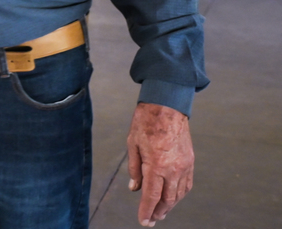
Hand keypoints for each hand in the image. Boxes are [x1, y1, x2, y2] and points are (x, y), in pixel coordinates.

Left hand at [126, 102, 194, 225]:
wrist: (166, 106)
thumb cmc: (145, 123)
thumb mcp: (132, 144)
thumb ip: (134, 169)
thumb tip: (135, 188)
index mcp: (156, 165)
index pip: (151, 196)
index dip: (146, 211)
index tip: (143, 221)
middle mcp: (173, 169)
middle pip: (167, 199)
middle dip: (158, 212)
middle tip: (151, 220)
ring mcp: (184, 166)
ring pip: (179, 194)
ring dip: (170, 206)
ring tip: (161, 212)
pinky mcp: (190, 161)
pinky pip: (187, 184)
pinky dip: (180, 194)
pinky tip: (173, 198)